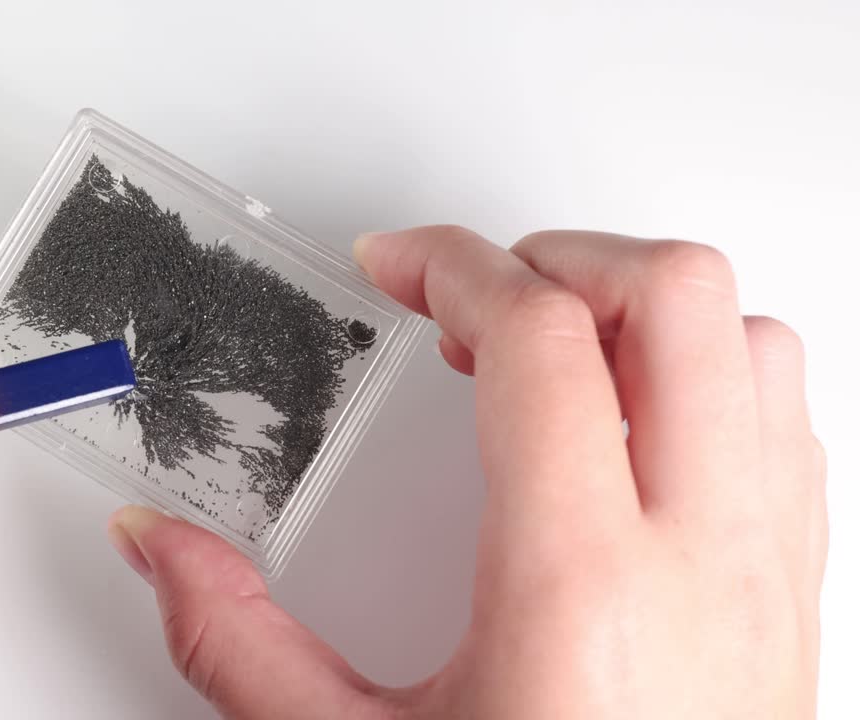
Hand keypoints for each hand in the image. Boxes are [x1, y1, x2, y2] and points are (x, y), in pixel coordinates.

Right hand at [106, 227, 826, 718]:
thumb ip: (235, 641)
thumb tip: (161, 549)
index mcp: (577, 584)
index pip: (540, 337)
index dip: (451, 265)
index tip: (397, 267)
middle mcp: (701, 558)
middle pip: (676, 297)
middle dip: (559, 257)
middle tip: (474, 300)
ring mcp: (767, 572)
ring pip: (755, 341)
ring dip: (646, 312)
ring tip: (552, 351)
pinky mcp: (794, 596)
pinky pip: (786, 421)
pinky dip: (710, 374)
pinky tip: (627, 423)